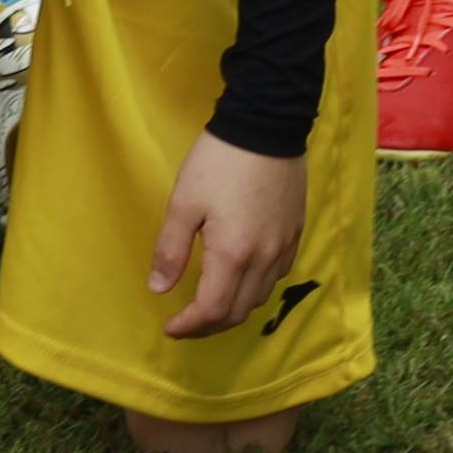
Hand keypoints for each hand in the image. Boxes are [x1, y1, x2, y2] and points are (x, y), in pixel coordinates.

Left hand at [147, 129, 306, 338]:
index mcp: (233, 255)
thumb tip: (158, 288)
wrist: (266, 125)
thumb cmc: (219, 162)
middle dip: (208, 325)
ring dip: (232, 309)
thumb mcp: (184, 202)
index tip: (170, 327)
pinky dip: (255, 289)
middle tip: (186, 322)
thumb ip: (170, 249)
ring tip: (210, 304)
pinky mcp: (294, 232)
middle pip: (237, 312)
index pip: (211, 310)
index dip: (189, 327)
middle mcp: (263, 259)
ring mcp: (283, 247)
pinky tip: (241, 277)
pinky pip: (276, 276)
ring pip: (259, 298)